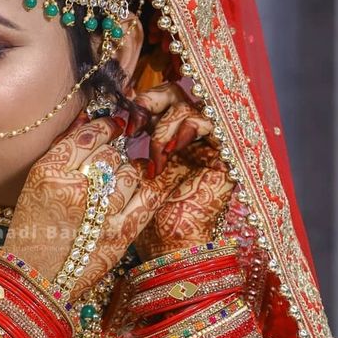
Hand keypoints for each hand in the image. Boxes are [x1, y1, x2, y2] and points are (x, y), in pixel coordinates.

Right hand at [6, 115, 190, 299]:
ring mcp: (101, 214)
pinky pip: (147, 199)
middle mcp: (77, 189)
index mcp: (49, 172)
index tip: (112, 126)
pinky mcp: (121, 235)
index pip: (88, 135)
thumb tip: (91, 121)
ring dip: (129, 174)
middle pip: (110, 155)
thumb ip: (62, 153)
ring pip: (130, 173)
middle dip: (113, 157)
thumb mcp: (35, 186)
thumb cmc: (32, 230)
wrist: (35, 277)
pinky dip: (151, 188)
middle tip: (109, 165)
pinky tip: (148, 184)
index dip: (105, 128)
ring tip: (121, 181)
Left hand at [132, 84, 234, 259]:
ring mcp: (210, 144)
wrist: (167, 245)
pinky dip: (184, 130)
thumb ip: (128, 138)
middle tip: (135, 120)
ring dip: (164, 125)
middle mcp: (191, 137)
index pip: (160, 99)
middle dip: (152, 101)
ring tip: (155, 154)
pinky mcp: (226, 154)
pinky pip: (207, 122)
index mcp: (170, 137)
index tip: (123, 119)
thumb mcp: (130, 167)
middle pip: (177, 92)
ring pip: (188, 104)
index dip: (142, 101)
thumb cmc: (145, 214)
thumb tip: (110, 105)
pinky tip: (169, 152)